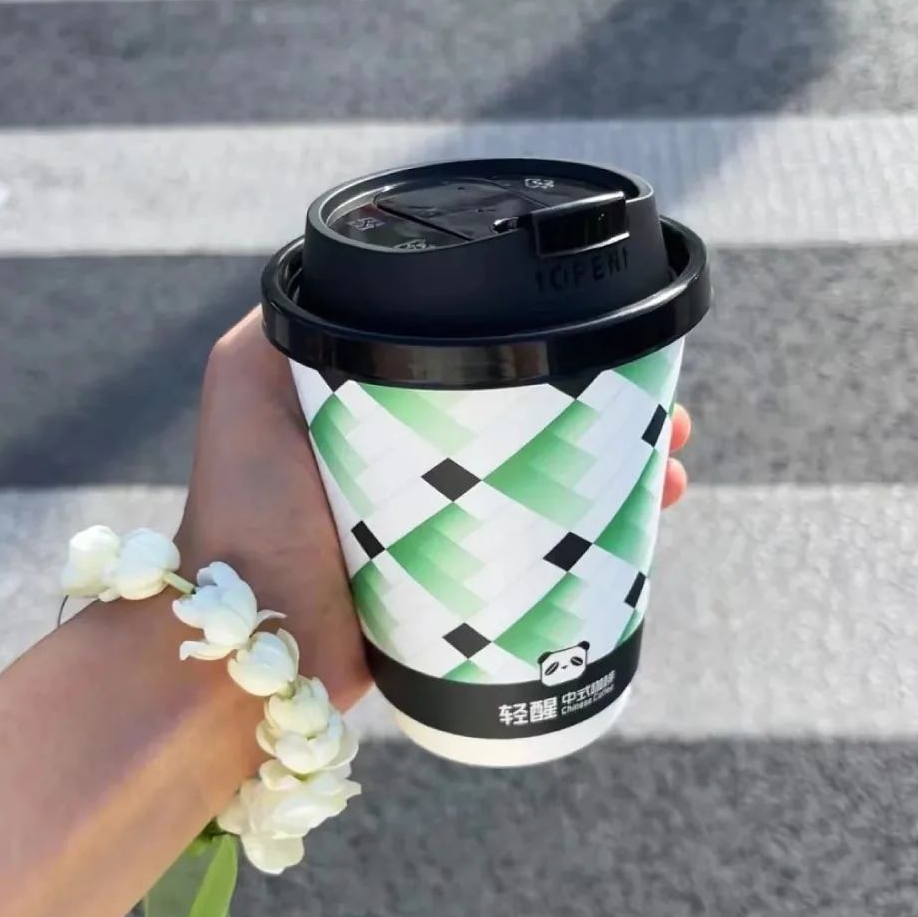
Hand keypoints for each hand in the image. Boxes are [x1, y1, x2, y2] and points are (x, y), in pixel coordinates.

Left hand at [176, 313, 690, 721]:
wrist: (248, 651)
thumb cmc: (243, 516)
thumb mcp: (248, 383)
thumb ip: (286, 320)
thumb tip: (348, 265)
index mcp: (377, 406)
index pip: (484, 358)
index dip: (552, 350)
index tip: (610, 349)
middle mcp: (414, 462)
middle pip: (535, 420)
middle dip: (611, 417)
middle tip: (671, 420)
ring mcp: (441, 529)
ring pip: (550, 487)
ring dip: (621, 478)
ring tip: (674, 475)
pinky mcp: (457, 591)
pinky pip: (538, 558)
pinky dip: (596, 545)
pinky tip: (645, 532)